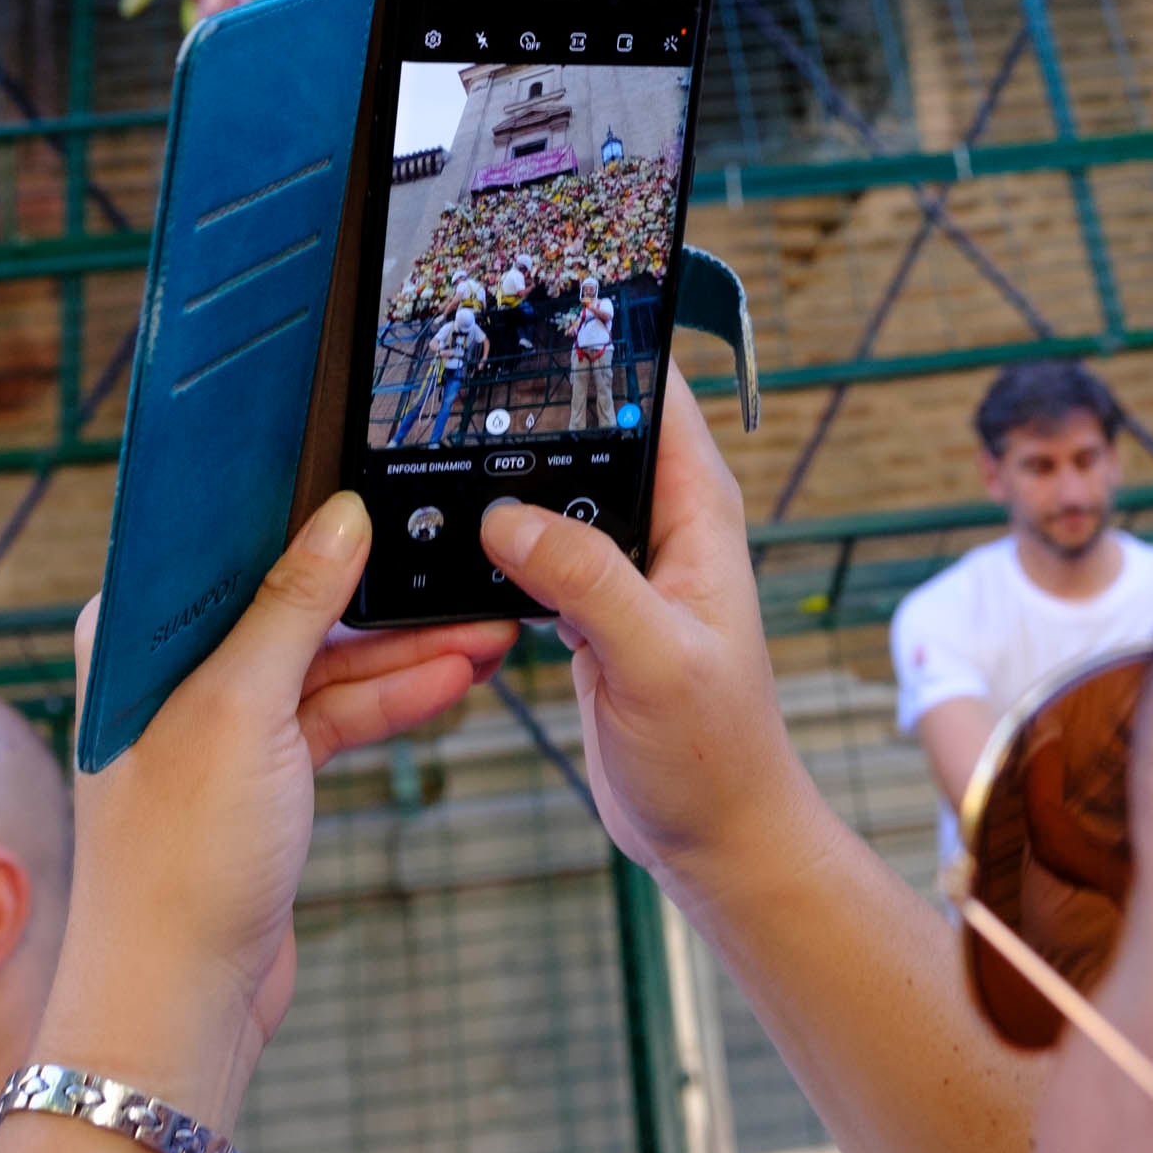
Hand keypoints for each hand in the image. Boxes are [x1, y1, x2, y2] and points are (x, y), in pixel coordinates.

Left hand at [52, 496, 513, 1115]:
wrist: (181, 999)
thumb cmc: (180, 858)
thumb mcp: (242, 710)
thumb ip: (293, 605)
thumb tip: (340, 516)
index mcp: (133, 638)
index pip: (217, 540)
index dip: (288, 501)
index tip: (359, 461)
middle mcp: (170, 671)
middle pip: (285, 595)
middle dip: (372, 583)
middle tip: (451, 552)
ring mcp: (220, 725)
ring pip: (324, 658)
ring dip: (402, 646)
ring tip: (487, 627)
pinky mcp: (262, 774)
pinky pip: (337, 712)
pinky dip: (392, 696)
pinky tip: (455, 674)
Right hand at [477, 370, 825, 909]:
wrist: (714, 836)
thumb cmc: (714, 755)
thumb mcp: (655, 660)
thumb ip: (588, 582)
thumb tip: (507, 518)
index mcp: (699, 514)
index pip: (658, 395)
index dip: (608, 347)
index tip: (541, 316)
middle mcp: (664, 528)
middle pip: (594, 434)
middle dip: (535, 407)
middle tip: (457, 381)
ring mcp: (623, 568)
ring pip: (557, 492)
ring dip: (510, 479)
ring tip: (438, 448)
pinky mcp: (590, 609)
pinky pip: (536, 552)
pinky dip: (498, 545)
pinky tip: (451, 541)